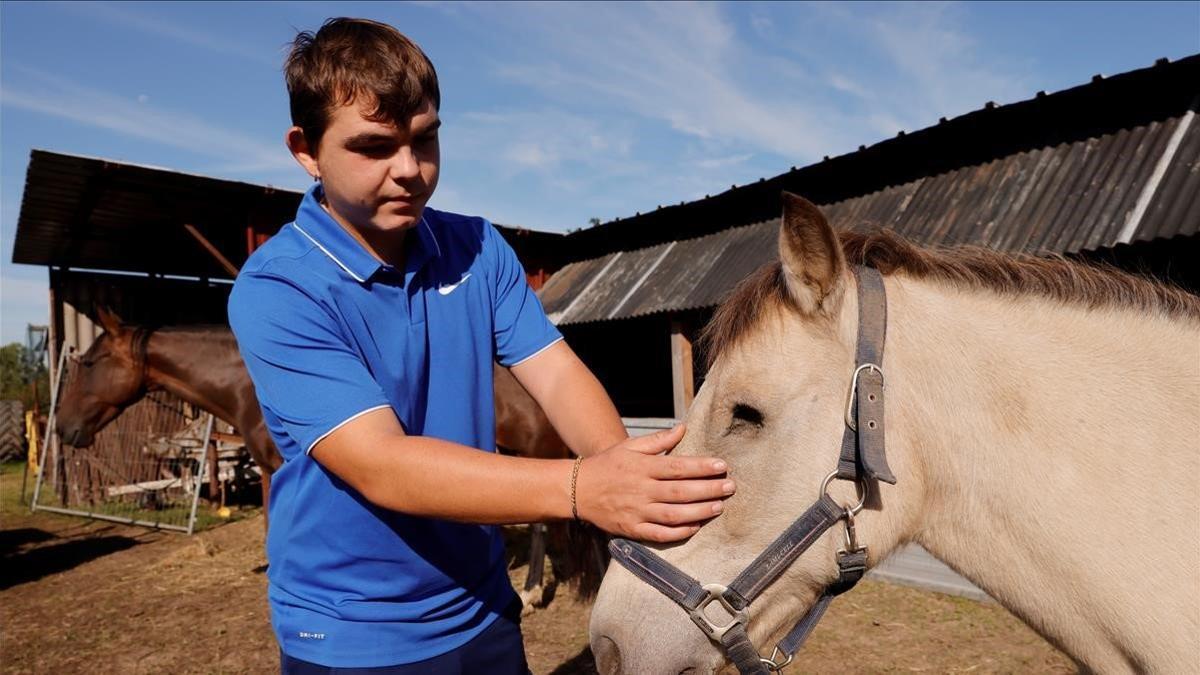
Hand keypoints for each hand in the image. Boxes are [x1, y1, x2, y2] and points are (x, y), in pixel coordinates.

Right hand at [574, 424, 734, 541]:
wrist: (577, 489)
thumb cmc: (607, 465)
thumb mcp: (630, 446)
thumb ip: (658, 440)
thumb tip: (683, 428)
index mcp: (642, 467)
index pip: (678, 467)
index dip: (702, 467)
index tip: (722, 465)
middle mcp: (641, 490)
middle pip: (680, 491)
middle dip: (708, 490)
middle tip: (730, 487)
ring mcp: (636, 512)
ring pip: (673, 514)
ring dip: (699, 511)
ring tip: (719, 507)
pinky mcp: (632, 529)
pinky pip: (659, 534)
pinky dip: (679, 532)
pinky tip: (696, 527)